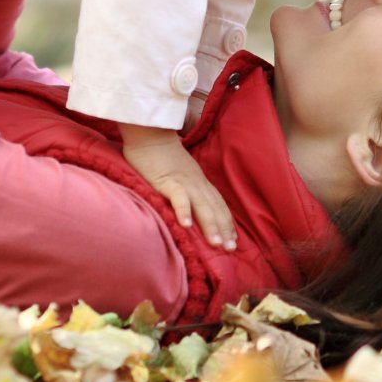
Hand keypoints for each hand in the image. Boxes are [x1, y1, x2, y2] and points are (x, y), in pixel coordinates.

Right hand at [120, 125, 237, 250]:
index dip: (226, 221)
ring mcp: (183, 181)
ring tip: (217, 244)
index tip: (232, 239)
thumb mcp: (179, 172)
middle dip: (224, 229)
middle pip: (214, 207)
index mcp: (199, 181)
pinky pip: (178, 197)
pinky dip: (184, 210)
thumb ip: (185, 186)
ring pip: (202, 205)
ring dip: (210, 225)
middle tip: (231, 249)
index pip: (217, 203)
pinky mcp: (167, 180)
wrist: (149, 133)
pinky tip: (186, 226)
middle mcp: (196, 182)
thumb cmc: (160, 153)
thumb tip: (190, 204)